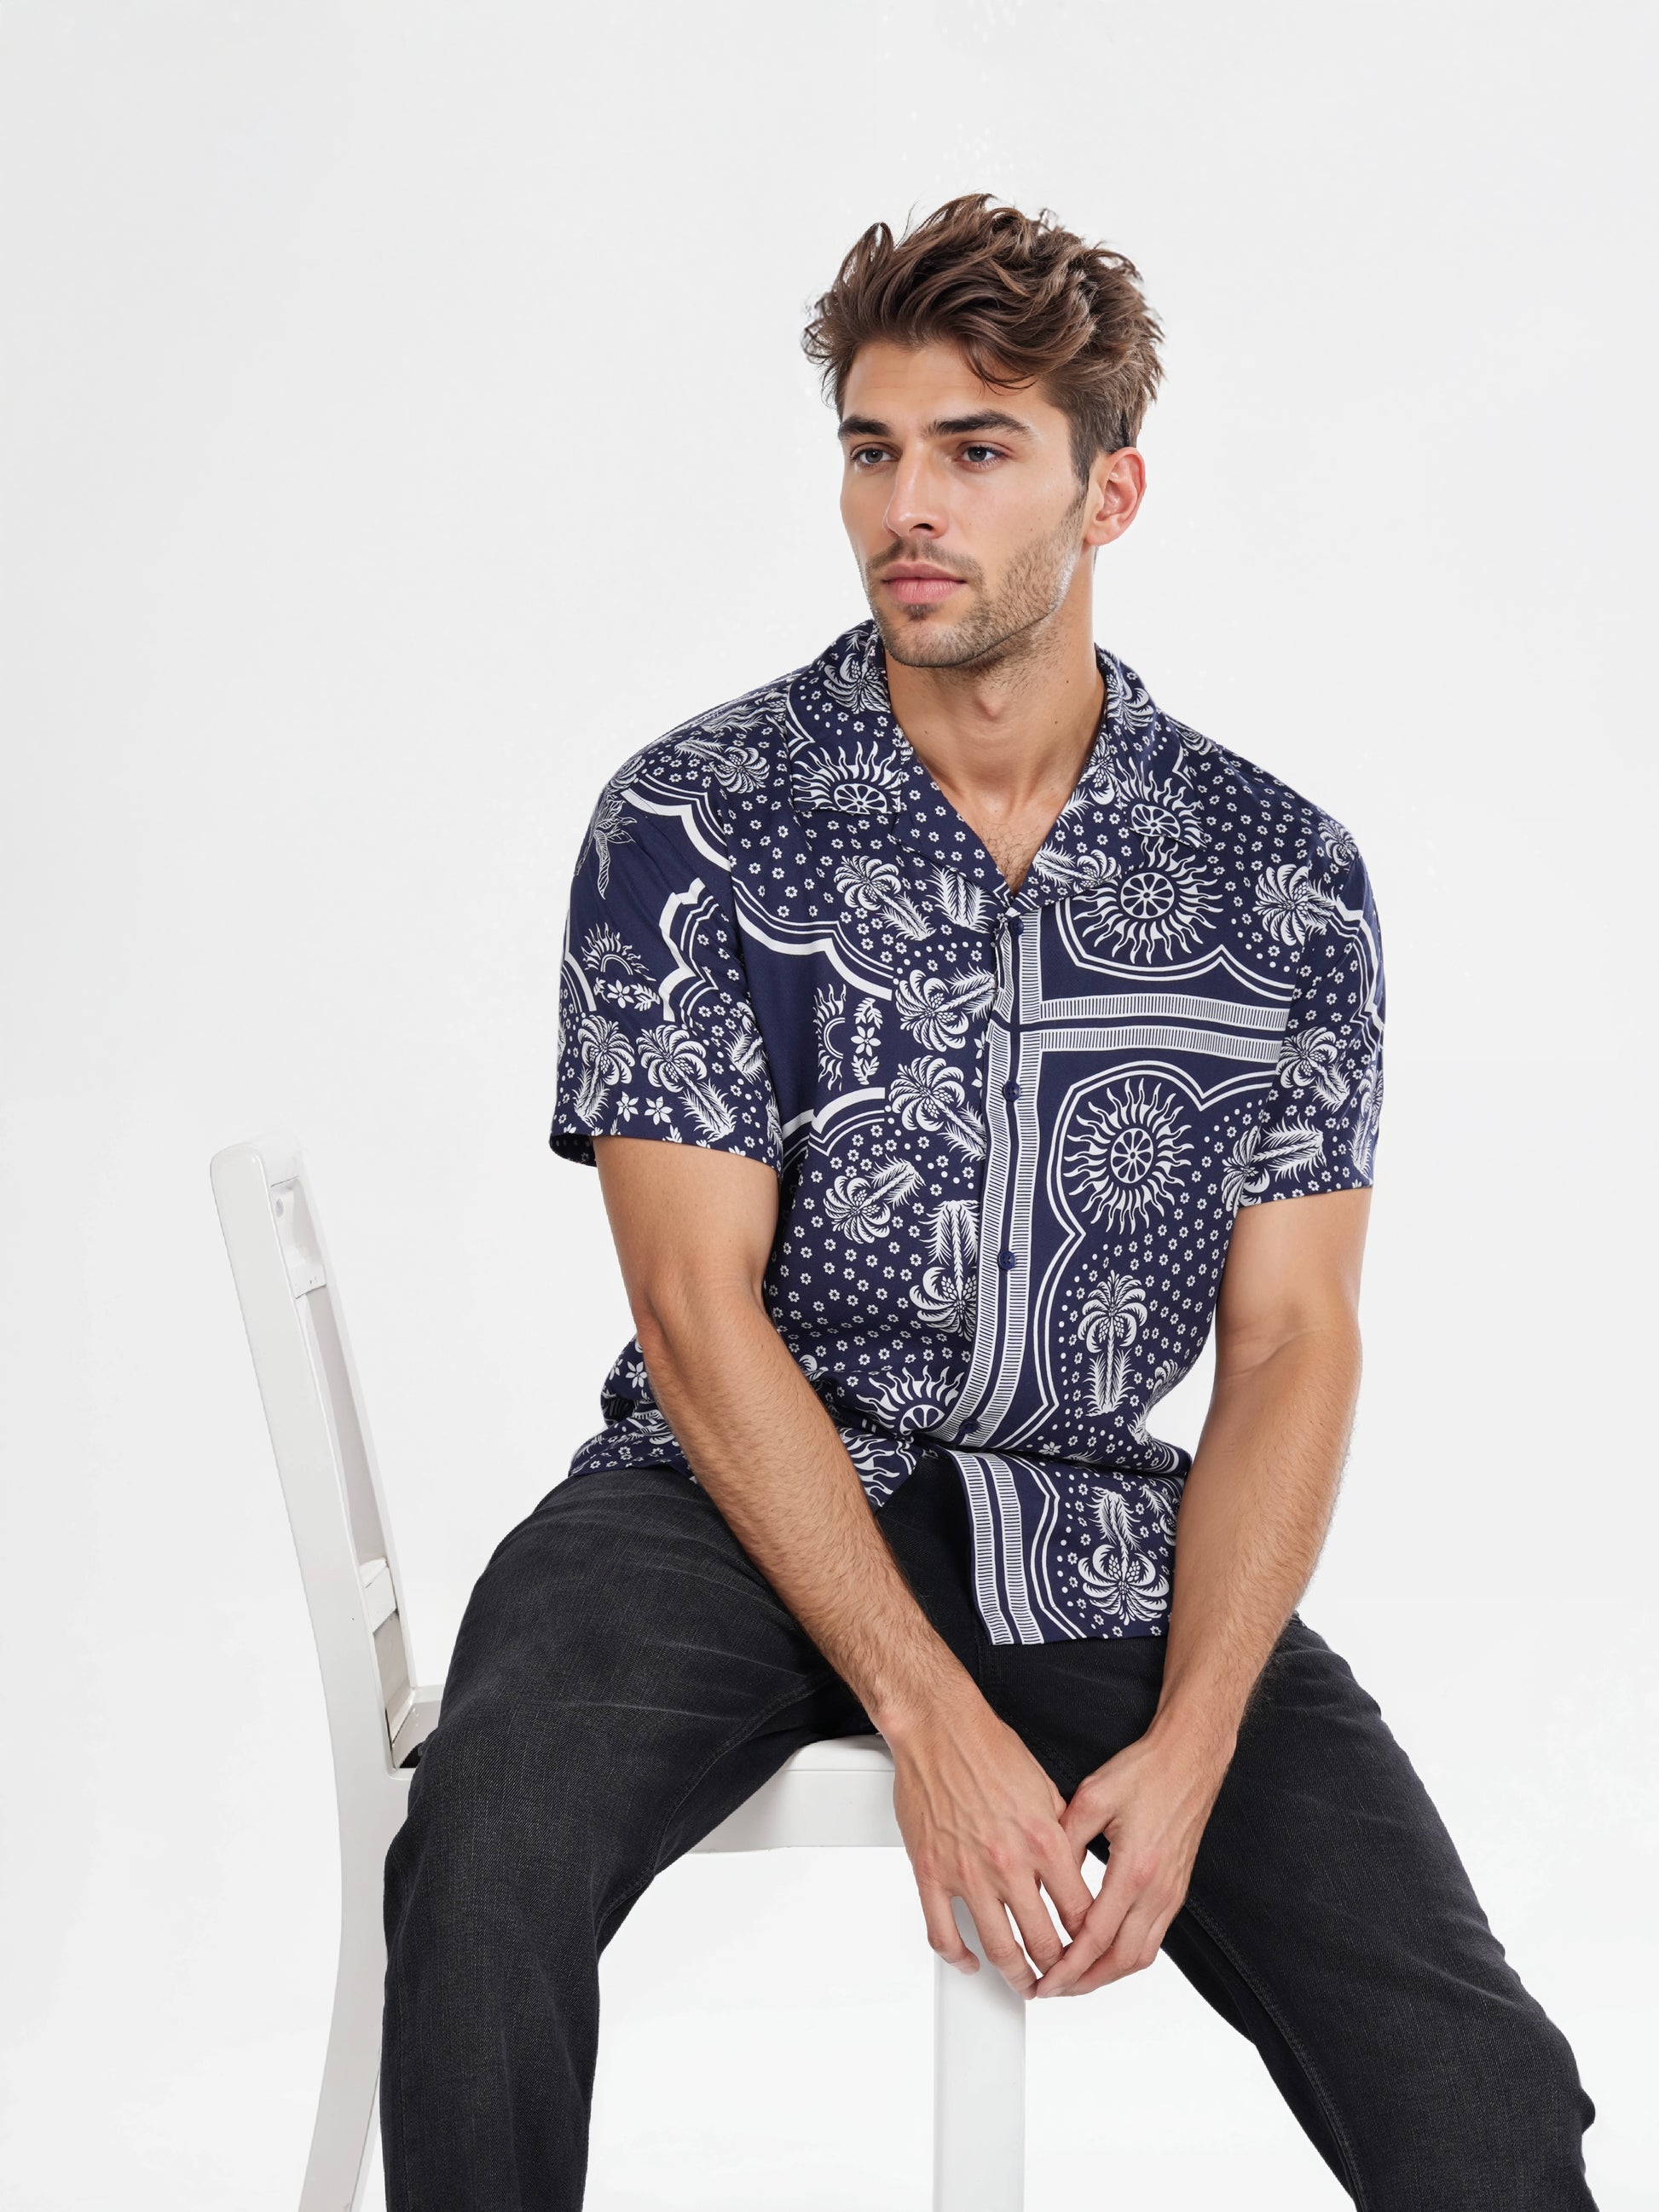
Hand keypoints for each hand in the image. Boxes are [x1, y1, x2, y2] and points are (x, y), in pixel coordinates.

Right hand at [887, 1691, 1097, 1999]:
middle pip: (1044, 1942)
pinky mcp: (931, 1873)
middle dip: (1058, 1971)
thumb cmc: (989, 1749)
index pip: (1079, 1912)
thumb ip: (1060, 1835)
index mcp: (1043, 1840)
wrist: (938, 1728)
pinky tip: (969, 1960)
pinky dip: (959, 1957)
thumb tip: (1072, 1868)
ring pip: (999, 1948)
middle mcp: (1009, 1862)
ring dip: (1016, 1976)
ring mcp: (967, 1872)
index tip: (1088, 1950)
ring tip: (1024, 1983)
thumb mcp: (1045, 1789)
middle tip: (1060, 1978)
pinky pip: (944, 1933)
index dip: (1088, 1940)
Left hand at [1028, 1726, 1228, 1997]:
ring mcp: (1171, 1894)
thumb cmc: (1145, 1772)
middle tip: (1052, 1989)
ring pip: (1140, 1956)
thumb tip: (1044, 1878)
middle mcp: (1158, 1889)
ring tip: (1073, 1980)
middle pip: (1121, 1960)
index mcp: (1135, 1869)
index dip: (1068, 1965)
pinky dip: (1125, 1957)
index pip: (1097, 1936)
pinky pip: (1152, 1940)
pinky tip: (1103, 1955)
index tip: (1046, 1978)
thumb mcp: (1092, 1797)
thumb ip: (1065, 1841)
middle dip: (1083, 1982)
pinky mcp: (1176, 1891)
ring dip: (1105, 1975)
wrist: (1188, 1759)